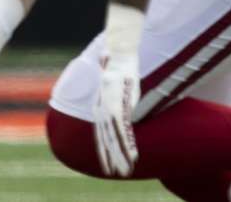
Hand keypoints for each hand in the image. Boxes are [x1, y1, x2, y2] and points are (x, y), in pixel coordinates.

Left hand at [93, 52, 140, 176]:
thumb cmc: (119, 74)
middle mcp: (101, 110)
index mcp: (99, 109)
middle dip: (111, 158)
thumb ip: (118, 108)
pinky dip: (126, 142)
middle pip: (106, 139)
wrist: (118, 55)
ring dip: (120, 154)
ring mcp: (109, 108)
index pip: (100, 135)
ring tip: (125, 169)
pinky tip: (131, 153)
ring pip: (113, 137)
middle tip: (116, 173)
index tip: (108, 166)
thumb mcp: (117, 93)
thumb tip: (123, 118)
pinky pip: (122, 128)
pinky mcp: (118, 104)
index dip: (104, 151)